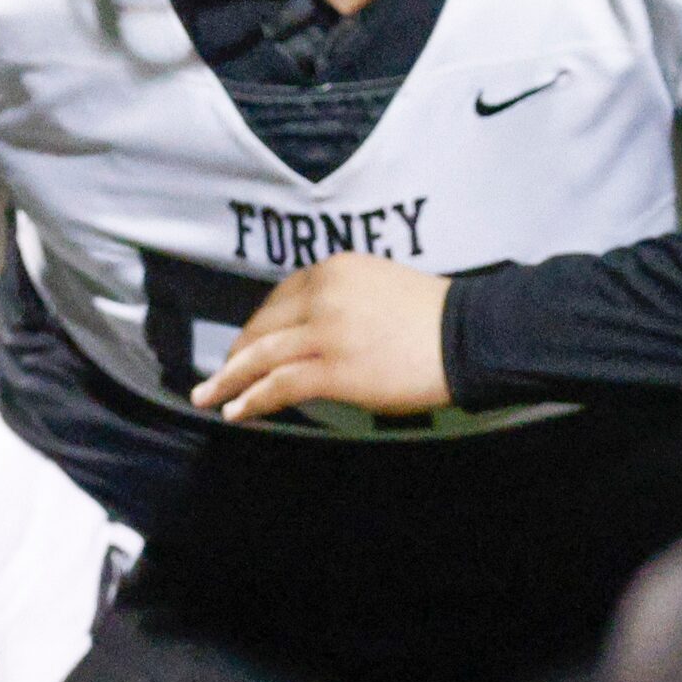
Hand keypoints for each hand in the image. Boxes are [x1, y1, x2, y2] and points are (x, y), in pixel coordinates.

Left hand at [192, 254, 451, 424]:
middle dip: (235, 355)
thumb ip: (338, 301)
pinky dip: (252, 400)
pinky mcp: (335, 368)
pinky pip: (279, 385)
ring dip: (228, 380)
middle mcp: (323, 295)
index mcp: (334, 270)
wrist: (471, 336)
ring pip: (261, 357)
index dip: (256, 327)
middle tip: (216, 376)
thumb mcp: (377, 288)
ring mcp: (327, 332)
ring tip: (209, 396)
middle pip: (262, 327)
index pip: (278, 299)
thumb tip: (305, 331)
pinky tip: (238, 412)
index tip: (244, 346)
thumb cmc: (433, 318)